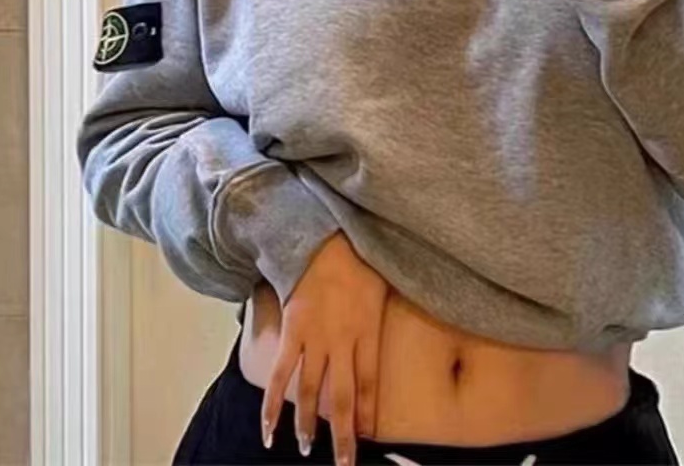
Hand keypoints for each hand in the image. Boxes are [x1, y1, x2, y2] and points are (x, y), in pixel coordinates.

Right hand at [260, 232, 388, 465]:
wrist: (321, 240)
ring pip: (312, 391)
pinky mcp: (291, 332)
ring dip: (309, 424)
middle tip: (344, 464)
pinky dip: (272, 404)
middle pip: (343, 397)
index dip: (369, 412)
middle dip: (344, 435)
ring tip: (308, 449)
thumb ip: (391, 309)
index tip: (370, 436)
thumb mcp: (385, 284)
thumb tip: (413, 317)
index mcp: (367, 330)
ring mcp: (315, 338)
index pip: (370, 381)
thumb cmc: (357, 258)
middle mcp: (342, 341)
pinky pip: (280, 374)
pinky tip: (269, 430)